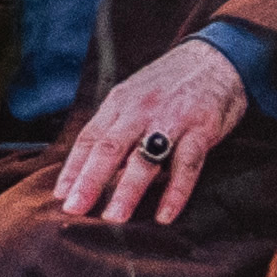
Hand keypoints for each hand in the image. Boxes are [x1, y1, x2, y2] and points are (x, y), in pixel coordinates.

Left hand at [48, 36, 253, 224]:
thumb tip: (91, 169)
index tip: (60, 195)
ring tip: (114, 218)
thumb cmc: (171, 84)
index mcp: (120, 102)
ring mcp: (172, 119)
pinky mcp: (202, 129)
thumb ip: (116, 128)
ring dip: (128, 190)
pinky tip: (165, 215)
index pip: (90, 138)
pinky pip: (186, 165)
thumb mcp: (136, 96)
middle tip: (75, 209)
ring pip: (145, 157)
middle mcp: (141, 109)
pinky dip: (175, 192)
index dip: (73, 168)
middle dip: (90, 180)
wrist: (216, 58)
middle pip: (110, 147)